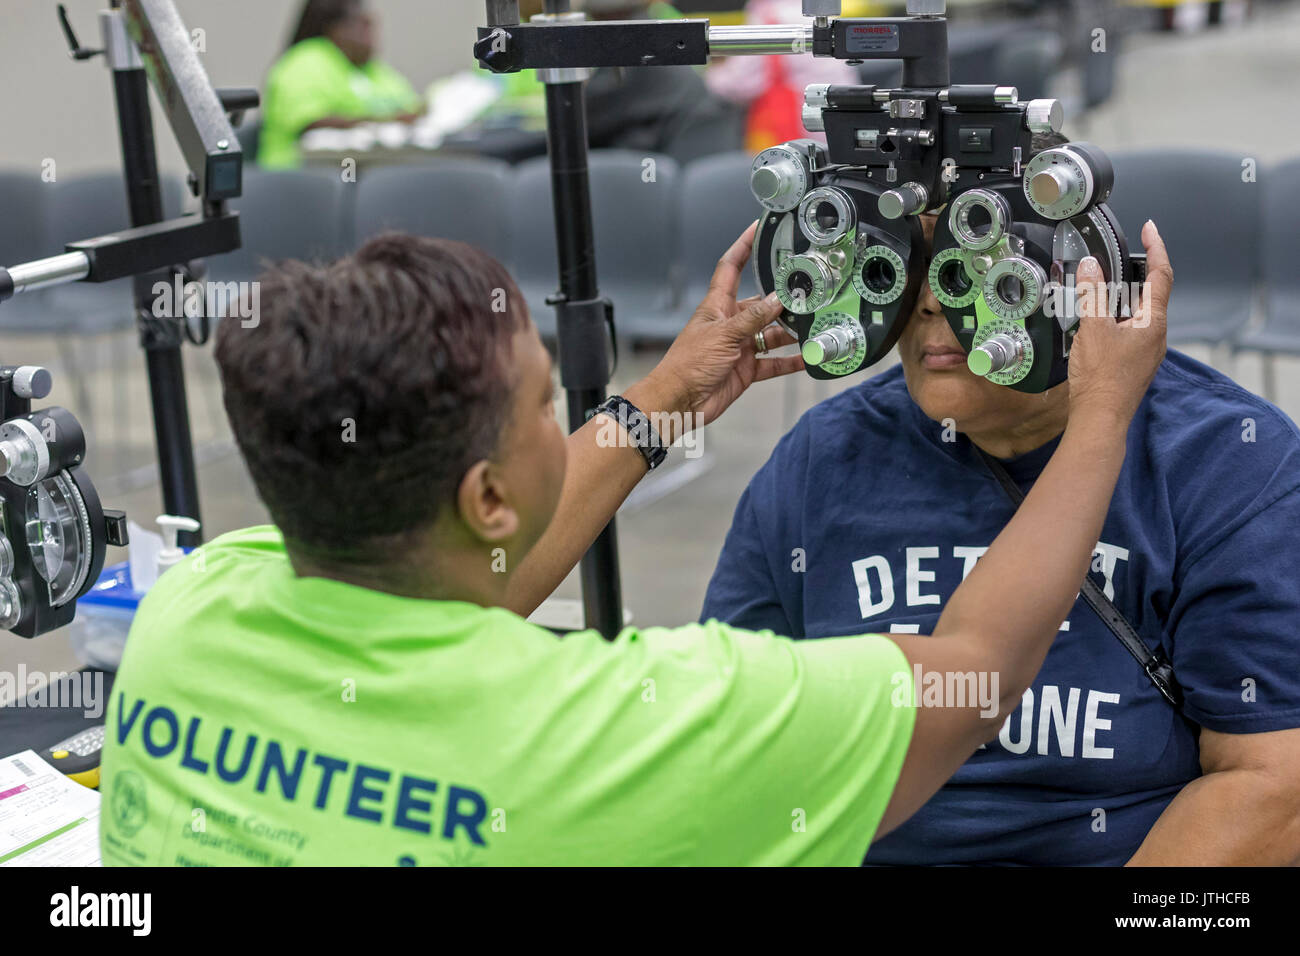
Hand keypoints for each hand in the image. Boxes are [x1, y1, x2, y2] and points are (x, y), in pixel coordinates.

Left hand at [627, 222, 804, 440]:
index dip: (743, 247)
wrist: (680, 401)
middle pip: (761, 303)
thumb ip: (753, 318)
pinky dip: (789, 361)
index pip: (731, 267)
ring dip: (790, 332)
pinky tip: (807, 357)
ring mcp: (740, 346)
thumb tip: (777, 299)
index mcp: (718, 306)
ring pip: (771, 334)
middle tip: (808, 291)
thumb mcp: (723, 334)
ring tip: (814, 324)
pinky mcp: (747, 369)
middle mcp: (731, 323)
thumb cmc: (689, 364)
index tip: (758, 228)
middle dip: (782, 299)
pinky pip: (774, 362)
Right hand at [1067, 219, 1170, 426]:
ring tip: (1096, 291)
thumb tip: (1091, 266)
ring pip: (1136, 314)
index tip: (1150, 229)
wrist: (1099, 418)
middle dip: (1132, 275)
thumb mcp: (1093, 328)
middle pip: (1149, 294)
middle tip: (1112, 262)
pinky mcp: (1133, 363)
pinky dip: (1114, 318)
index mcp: (1153, 322)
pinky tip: (1094, 323)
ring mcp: (1146, 351)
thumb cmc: (1101, 377)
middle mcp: (1156, 335)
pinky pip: (1127, 331)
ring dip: (1119, 298)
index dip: (1157, 248)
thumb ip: (1093, 294)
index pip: (1161, 275)